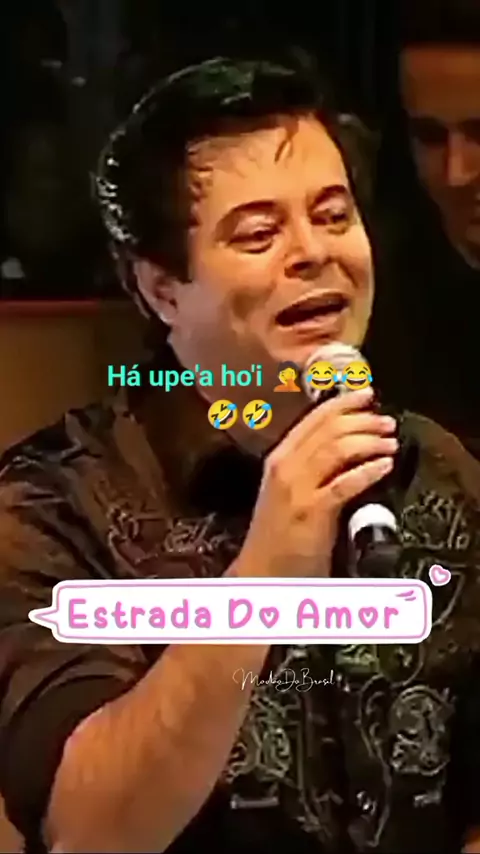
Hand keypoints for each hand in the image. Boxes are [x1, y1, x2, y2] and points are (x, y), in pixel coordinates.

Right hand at [238, 388, 397, 577]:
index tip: (366, 394)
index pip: (313, 419)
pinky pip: (344, 484)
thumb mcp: (289, 490)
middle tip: (386, 421)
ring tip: (390, 441)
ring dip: (369, 441)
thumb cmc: (278, 534)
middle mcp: (285, 467)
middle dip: (362, 420)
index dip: (343, 403)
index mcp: (280, 458)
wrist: (261, 572)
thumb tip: (347, 445)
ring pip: (336, 449)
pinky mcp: (312, 512)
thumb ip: (311, 467)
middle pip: (328, 429)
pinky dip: (368, 471)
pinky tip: (385, 466)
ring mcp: (297, 489)